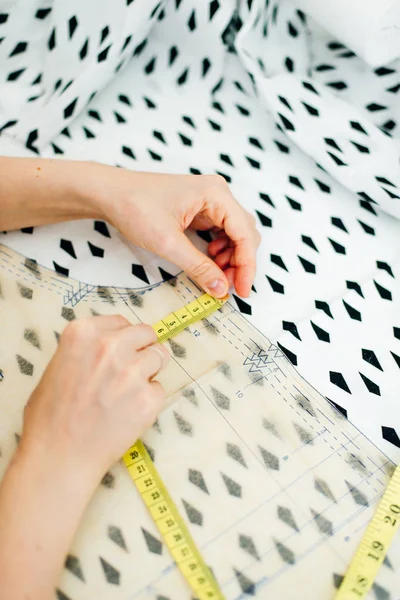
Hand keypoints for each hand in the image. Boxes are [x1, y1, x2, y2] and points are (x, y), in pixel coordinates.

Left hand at [0, 158, 259, 297]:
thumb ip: (198, 267)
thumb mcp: (168, 243)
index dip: (247, 266)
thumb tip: (221, 289)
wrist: (109, 193)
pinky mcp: (200, 209)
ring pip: (234, 235)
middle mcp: (218, 194)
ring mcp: (210, 200)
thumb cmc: (134, 207)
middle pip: (244, 234)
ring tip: (214, 275)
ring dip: (230, 258)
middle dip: (239, 263)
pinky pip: (220, 233)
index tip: (242, 291)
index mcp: (216, 194)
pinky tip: (208, 260)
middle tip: (227, 288)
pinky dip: (219, 251)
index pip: (245, 234)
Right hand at [21, 315, 168, 479]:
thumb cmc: (50, 417)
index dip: (124, 338)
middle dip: (143, 349)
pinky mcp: (148, 398)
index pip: (122, 322)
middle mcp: (110, 347)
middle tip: (132, 369)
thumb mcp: (57, 366)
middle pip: (147, 334)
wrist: (59, 456)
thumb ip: (86, 350)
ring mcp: (132, 372)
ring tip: (128, 393)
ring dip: (149, 372)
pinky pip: (159, 389)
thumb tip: (111, 346)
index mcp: (84, 334)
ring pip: (160, 357)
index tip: (122, 350)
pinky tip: (129, 413)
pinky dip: (149, 400)